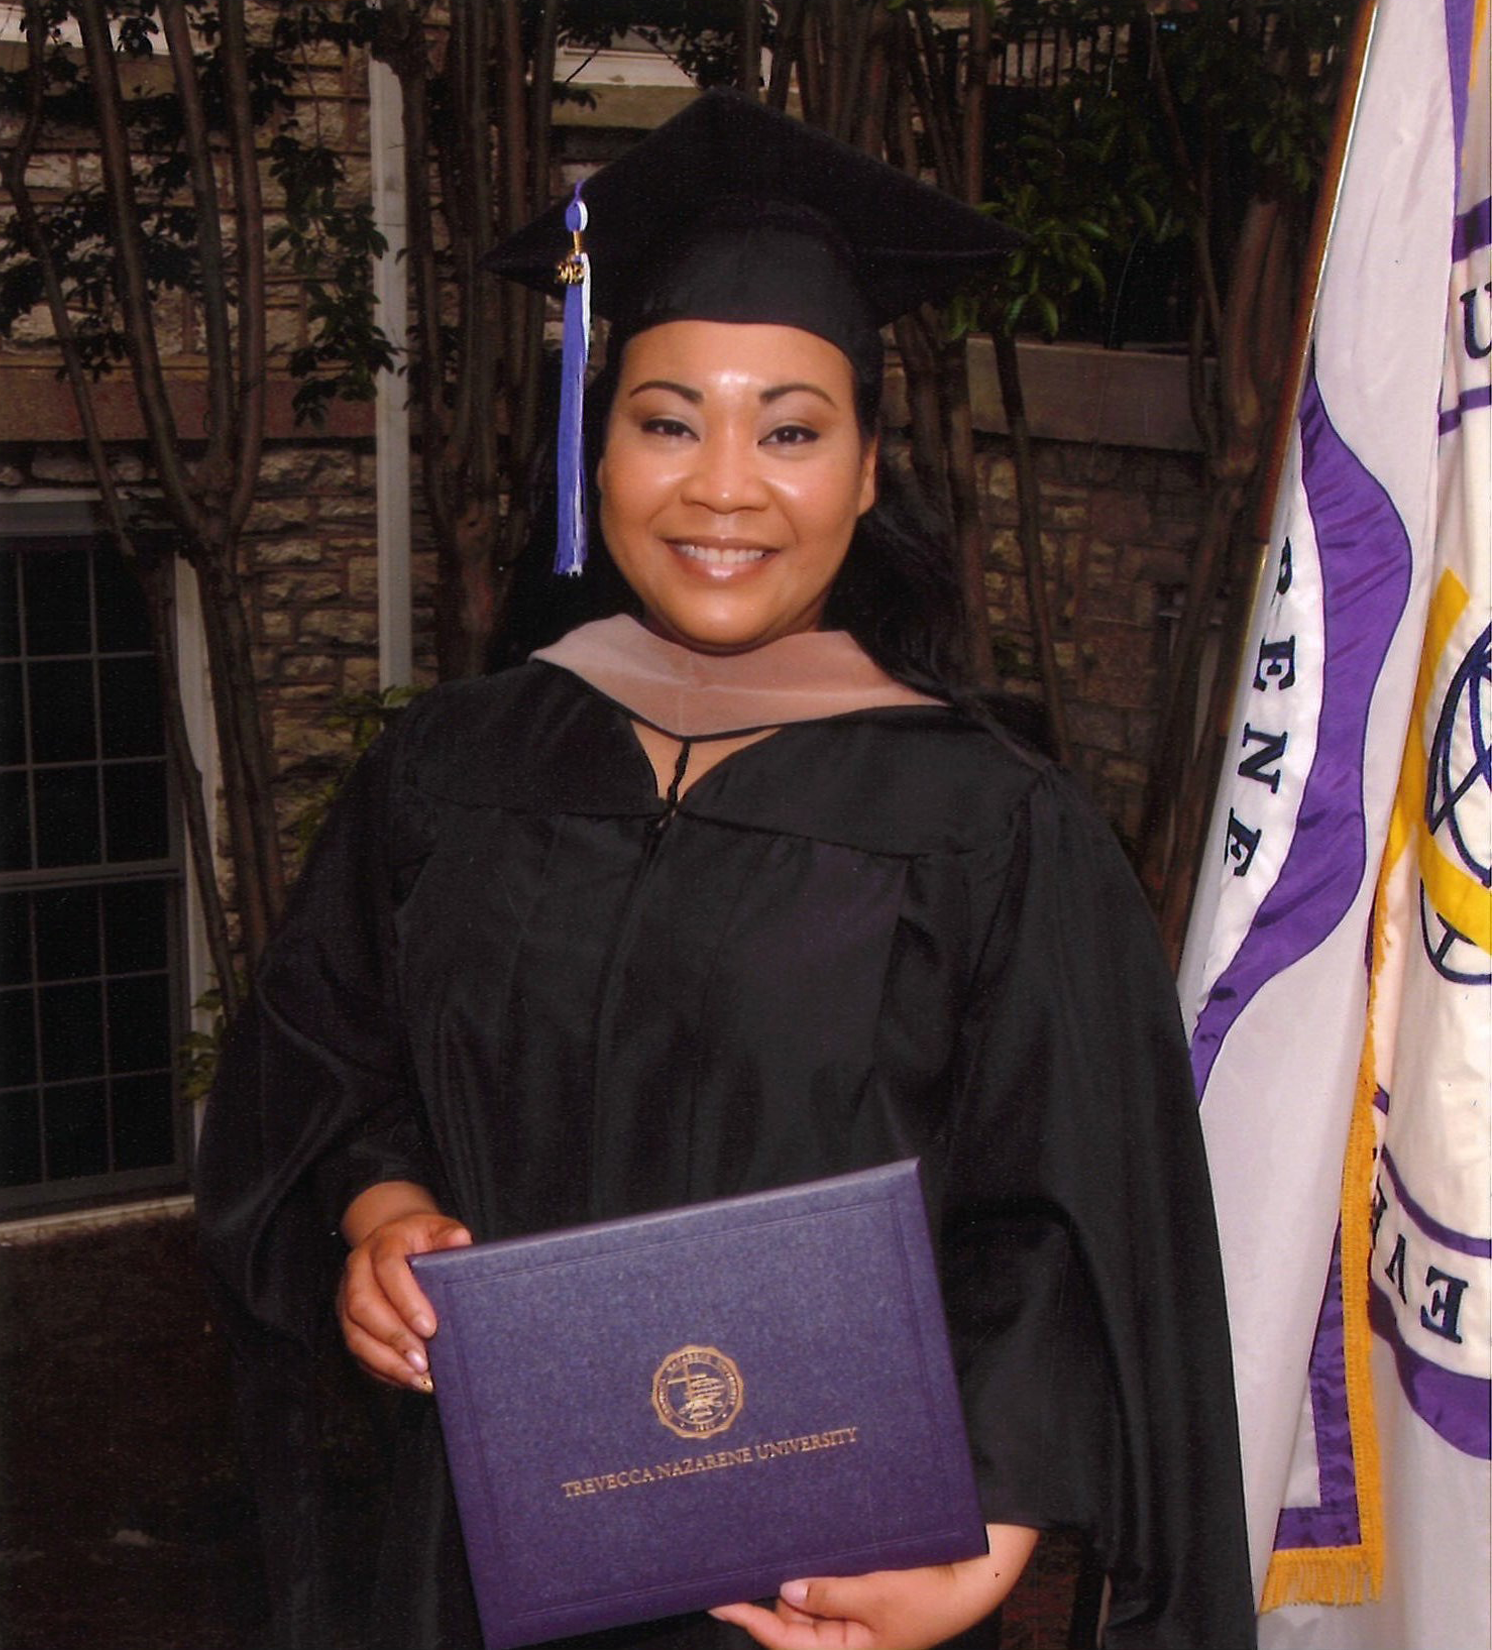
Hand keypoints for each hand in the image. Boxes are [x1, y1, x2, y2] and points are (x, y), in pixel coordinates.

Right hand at [337, 1181, 471, 1391]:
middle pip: (364, 1306)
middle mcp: (357, 1270)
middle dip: (395, 1338)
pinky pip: (358, 1352)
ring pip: (356, 1335)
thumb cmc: (421, 1238)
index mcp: (382, 1243)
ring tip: (417, 1377)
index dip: (407, 1300)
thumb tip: (461, 1243)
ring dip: (387, 1361)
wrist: (394, 1240)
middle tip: (424, 1361)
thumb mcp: (439, 1228)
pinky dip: (382, 1370)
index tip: (430, 1327)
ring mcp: (346, 1298)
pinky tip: (407, 1379)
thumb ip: (451, 1236)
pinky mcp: (348, 1322)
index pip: (388, 1269)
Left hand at [708, 1523, 1037, 1649]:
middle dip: (783, 1585)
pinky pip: (831, 1577)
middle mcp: (846, 1635)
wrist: (973, 1577)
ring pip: (810, 1591)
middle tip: (771, 1547)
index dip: (751, 1619)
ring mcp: (855, 1611)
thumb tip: (787, 1590)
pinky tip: (820, 1540)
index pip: (787, 1640)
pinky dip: (822, 1561)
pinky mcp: (866, 1588)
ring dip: (805, 1568)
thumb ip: (830, 1595)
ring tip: (809, 1540)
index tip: (718, 1598)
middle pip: (793, 1613)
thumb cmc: (930, 1595)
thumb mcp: (877, 1597)